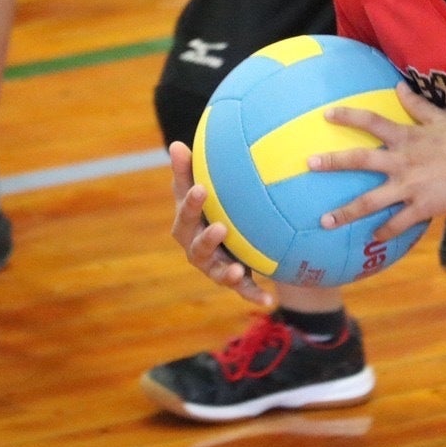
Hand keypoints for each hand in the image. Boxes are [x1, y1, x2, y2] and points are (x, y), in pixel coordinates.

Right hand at [167, 141, 273, 307]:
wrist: (228, 236)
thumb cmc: (210, 206)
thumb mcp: (199, 188)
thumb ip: (188, 171)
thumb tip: (176, 145)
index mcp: (187, 226)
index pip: (185, 213)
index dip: (191, 203)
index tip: (201, 189)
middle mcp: (196, 250)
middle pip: (197, 248)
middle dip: (206, 240)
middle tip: (220, 228)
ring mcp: (214, 268)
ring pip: (216, 273)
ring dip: (225, 273)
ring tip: (236, 270)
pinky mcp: (232, 281)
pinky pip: (243, 291)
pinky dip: (254, 296)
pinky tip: (269, 301)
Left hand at [308, 84, 445, 239]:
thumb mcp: (442, 117)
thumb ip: (417, 104)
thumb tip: (398, 85)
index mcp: (406, 137)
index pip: (372, 122)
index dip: (349, 117)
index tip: (327, 115)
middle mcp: (401, 162)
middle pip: (360, 161)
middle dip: (333, 162)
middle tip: (310, 164)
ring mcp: (409, 187)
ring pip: (370, 202)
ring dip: (346, 212)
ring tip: (325, 222)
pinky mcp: (420, 208)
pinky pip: (397, 224)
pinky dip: (384, 233)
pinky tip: (372, 240)